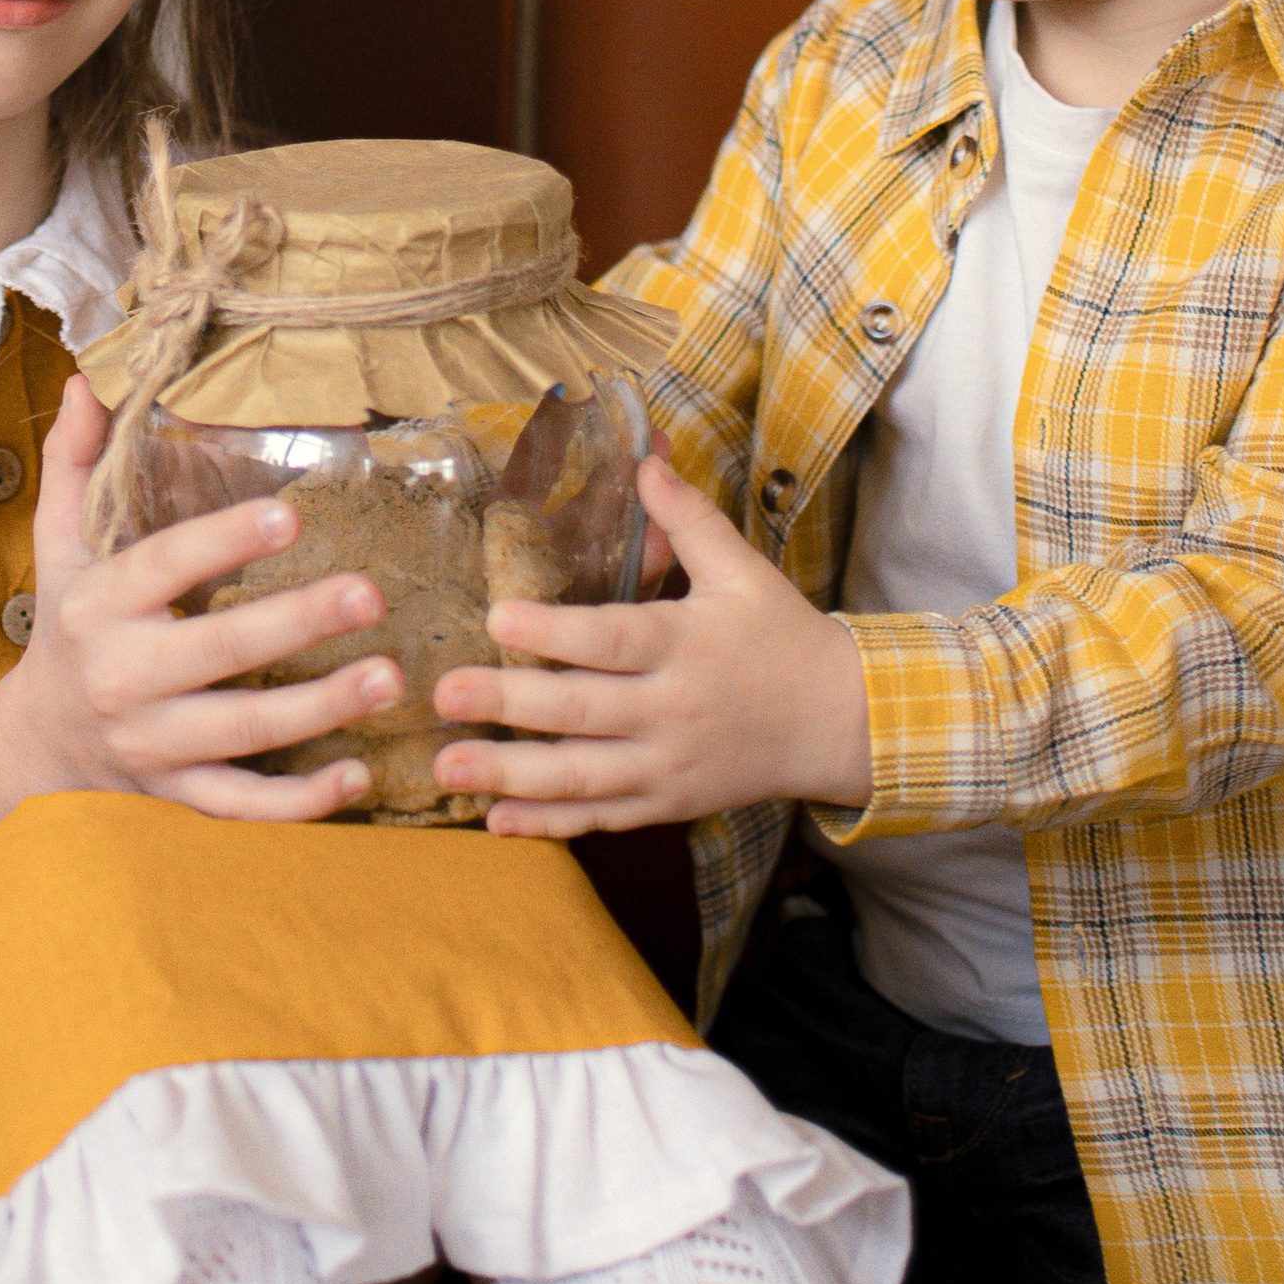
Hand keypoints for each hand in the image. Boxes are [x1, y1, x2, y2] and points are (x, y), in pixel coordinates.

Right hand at [0, 374, 401, 834]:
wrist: (37, 745)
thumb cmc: (69, 627)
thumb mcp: (61, 546)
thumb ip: (77, 465)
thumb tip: (91, 380)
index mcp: (98, 607)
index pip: (163, 567)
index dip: (224, 542)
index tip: (292, 515)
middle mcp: (122, 678)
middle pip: (216, 652)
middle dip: (297, 624)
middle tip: (372, 594)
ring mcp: (152, 744)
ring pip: (242, 732)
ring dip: (320, 710)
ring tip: (390, 676)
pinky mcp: (177, 796)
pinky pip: (243, 805)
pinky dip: (300, 802)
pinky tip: (361, 774)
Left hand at [428, 453, 871, 835]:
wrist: (839, 723)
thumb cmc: (783, 638)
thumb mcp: (744, 570)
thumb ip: (689, 519)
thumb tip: (644, 459)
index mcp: (688, 645)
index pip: (613, 640)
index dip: (555, 632)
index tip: (497, 619)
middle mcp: (673, 711)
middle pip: (582, 711)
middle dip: (508, 705)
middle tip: (444, 695)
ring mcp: (668, 766)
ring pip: (582, 776)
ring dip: (511, 775)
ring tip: (446, 769)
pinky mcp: (667, 804)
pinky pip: (602, 818)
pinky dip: (550, 824)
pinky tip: (496, 822)